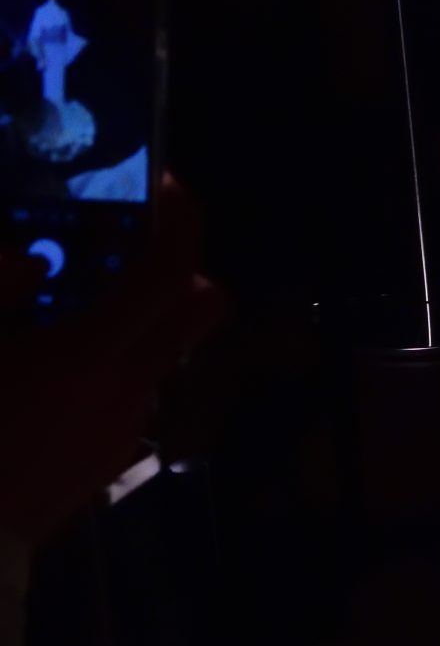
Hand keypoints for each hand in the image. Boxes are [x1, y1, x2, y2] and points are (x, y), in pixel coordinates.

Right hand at [0, 173, 225, 549]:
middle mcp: (129, 388)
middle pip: (202, 306)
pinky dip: (111, 362)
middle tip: (123, 245)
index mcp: (94, 355)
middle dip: (177, 264)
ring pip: (166, 348)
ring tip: (65, 309)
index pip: (172, 269)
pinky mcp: (108, 460)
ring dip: (139, 316)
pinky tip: (49, 372)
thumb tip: (31, 262)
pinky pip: (132, 390)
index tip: (158, 186)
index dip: (178, 216)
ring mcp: (124, 428)